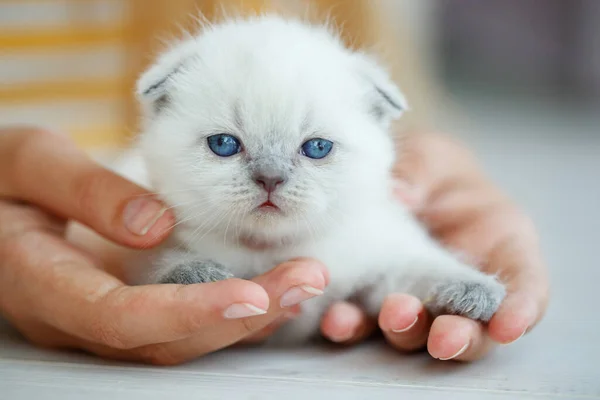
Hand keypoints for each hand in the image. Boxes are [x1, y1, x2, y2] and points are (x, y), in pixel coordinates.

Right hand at [0, 127, 327, 364]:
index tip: (253, 295)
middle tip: (307, 279)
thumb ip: (84, 191)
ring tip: (305, 281)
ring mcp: (100, 321)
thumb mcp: (27, 164)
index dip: (189, 311)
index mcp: (42, 283)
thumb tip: (154, 224)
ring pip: (180, 340)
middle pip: (165, 340)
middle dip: (243, 316)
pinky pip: (179, 323)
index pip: (121, 317)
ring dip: (248, 316)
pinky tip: (271, 286)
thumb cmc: (2, 180)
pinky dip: (229, 308)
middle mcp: (75, 318)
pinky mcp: (122, 309)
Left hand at [316, 132, 549, 360]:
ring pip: (419, 333)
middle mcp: (460, 283)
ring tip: (388, 318)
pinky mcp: (371, 302)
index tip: (507, 326)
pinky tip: (335, 319)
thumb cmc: (426, 169)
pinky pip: (365, 321)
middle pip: (473, 327)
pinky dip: (353, 325)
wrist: (384, 179)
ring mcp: (416, 298)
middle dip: (460, 337)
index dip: (521, 310)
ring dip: (404, 333)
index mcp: (498, 246)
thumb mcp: (429, 156)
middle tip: (442, 338)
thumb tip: (398, 194)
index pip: (524, 286)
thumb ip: (419, 170)